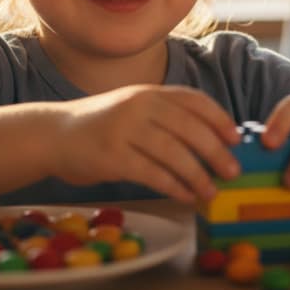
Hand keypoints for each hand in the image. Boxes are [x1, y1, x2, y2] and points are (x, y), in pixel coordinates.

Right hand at [49, 85, 240, 202]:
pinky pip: (152, 173)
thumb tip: (212, 141)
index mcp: (149, 93)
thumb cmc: (102, 126)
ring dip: (197, 175)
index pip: (194, 100)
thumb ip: (165, 117)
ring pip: (174, 153)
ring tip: (211, 191)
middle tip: (233, 171)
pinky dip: (174, 186)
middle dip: (216, 151)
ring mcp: (124, 130)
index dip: (219, 119)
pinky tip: (185, 196)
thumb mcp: (134, 109)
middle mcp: (139, 106)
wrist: (53, 134)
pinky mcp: (112, 157)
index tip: (236, 138)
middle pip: (190, 128)